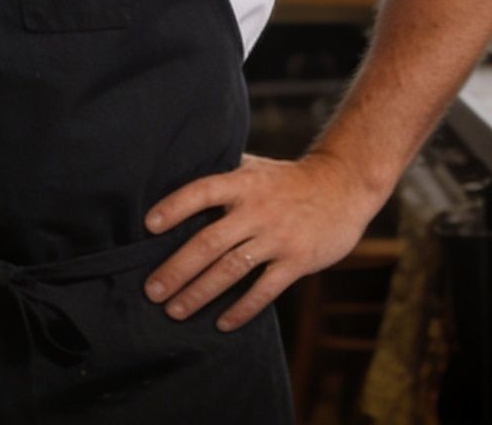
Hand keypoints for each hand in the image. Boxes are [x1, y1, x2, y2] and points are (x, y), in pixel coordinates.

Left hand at [142, 152, 385, 331]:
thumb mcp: (255, 168)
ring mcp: (278, 237)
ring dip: (200, 293)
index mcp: (243, 184)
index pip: (202, 191)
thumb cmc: (288, 180)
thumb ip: (223, 176)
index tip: (148, 226)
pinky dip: (242, 308)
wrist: (343, 186)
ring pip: (231, 269)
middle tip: (152, 291)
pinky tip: (222, 323)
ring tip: (175, 311)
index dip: (174, 207)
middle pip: (209, 241)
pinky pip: (265, 290)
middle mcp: (258, 209)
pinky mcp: (298, 260)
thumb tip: (176, 179)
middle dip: (177, 269)